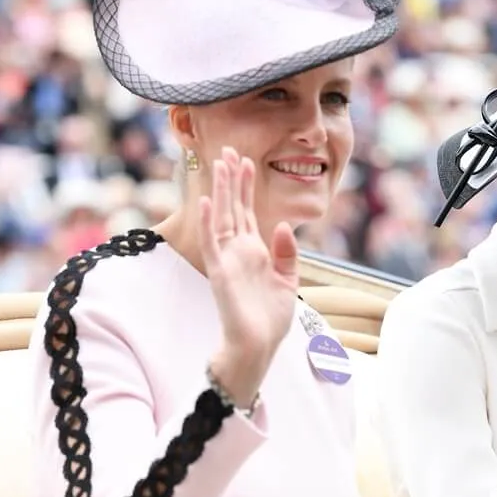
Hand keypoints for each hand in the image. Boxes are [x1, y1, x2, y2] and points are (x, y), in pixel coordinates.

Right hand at [200, 147, 299, 406]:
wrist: (258, 346)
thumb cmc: (270, 319)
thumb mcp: (288, 281)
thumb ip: (286, 253)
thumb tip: (283, 224)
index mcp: (255, 251)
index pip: (247, 211)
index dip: (246, 186)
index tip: (246, 161)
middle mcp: (239, 250)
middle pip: (233, 207)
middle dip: (231, 179)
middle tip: (228, 149)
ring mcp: (228, 259)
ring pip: (221, 217)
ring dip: (220, 191)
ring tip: (220, 164)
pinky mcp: (221, 272)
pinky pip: (213, 242)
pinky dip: (210, 222)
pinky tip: (208, 201)